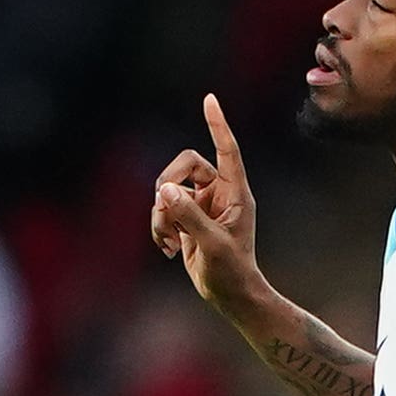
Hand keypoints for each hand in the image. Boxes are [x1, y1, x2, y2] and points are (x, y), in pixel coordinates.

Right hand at [152, 94, 260, 307]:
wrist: (229, 295)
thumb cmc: (231, 270)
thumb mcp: (211, 243)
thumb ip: (188, 214)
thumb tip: (164, 189)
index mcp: (236, 193)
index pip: (227, 151)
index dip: (217, 125)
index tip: (209, 100)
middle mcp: (218, 193)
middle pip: (184, 165)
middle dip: (168, 184)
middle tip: (164, 207)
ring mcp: (201, 205)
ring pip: (167, 190)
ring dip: (162, 215)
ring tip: (172, 242)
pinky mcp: (187, 219)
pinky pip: (162, 210)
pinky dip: (159, 227)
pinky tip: (169, 248)